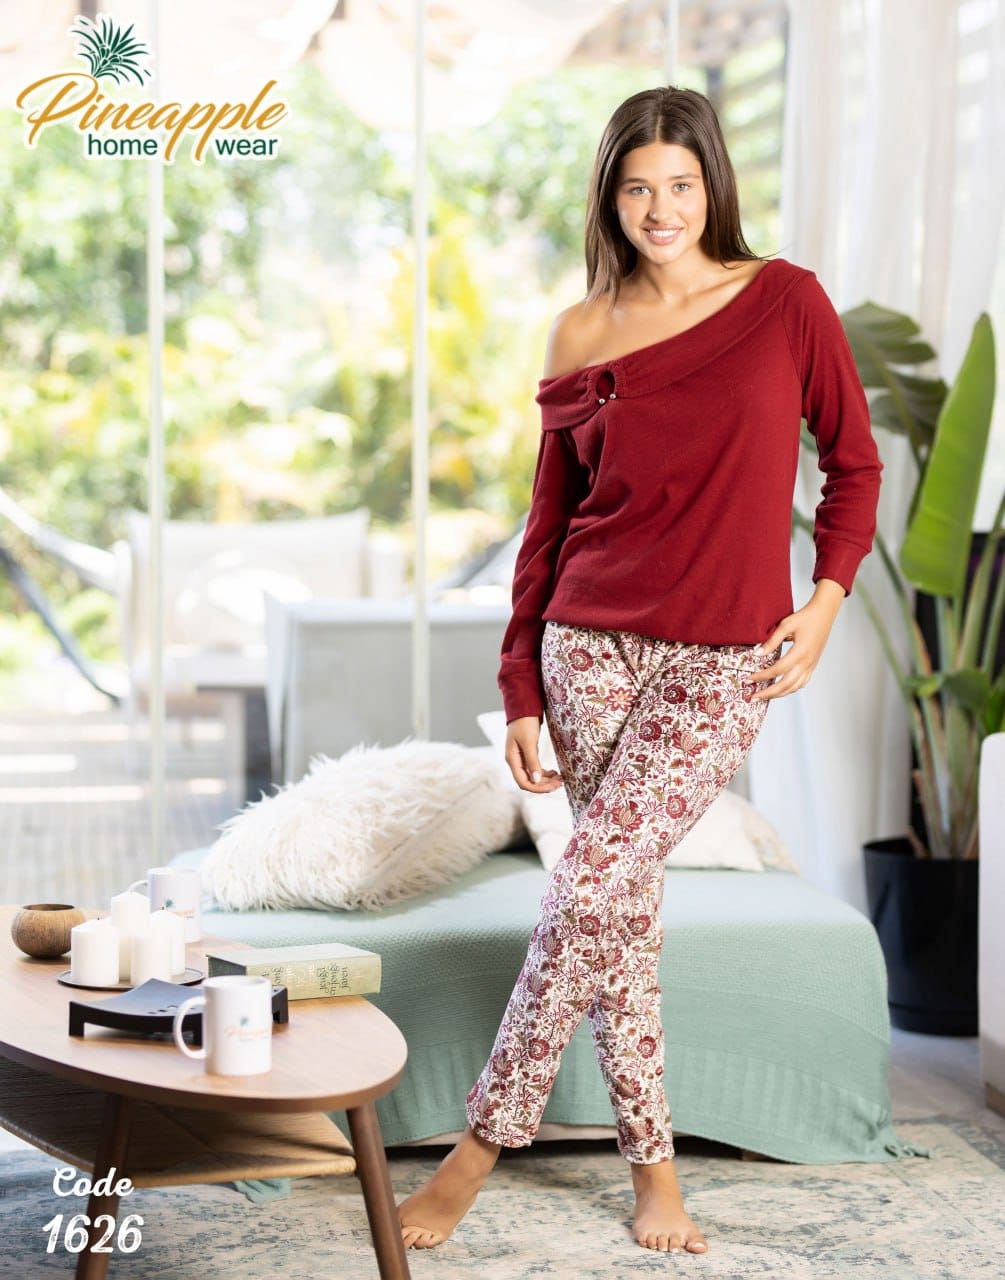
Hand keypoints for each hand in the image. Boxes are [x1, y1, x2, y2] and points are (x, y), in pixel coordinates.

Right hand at [504, 716, 564, 792]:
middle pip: (529, 781)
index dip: (537, 788)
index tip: (553, 787)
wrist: (524, 707)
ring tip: (560, 778)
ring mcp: (521, 757)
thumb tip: (536, 781)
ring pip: (533, 776)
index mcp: (512, 759)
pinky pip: (535, 768)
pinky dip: (545, 772)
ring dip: (546, 779)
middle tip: (560, 783)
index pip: (523, 782)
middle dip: (544, 785)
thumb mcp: (529, 742)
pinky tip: (554, 772)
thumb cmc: (524, 723)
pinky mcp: (528, 753)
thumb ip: (532, 762)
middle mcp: (515, 761)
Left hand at [745, 580, 844, 700]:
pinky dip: (790, 689)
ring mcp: (811, 665)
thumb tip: (757, 654)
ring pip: (795, 687)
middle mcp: (807, 662)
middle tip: (753, 697)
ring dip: (779, 694)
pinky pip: (802, 682)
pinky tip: (781, 689)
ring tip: (765, 696)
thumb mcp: (785, 625)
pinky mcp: (813, 665)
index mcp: (800, 652)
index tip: (749, 679)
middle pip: (786, 684)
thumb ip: (771, 641)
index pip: (777, 670)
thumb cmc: (804, 617)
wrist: (823, 614)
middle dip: (768, 693)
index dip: (762, 676)